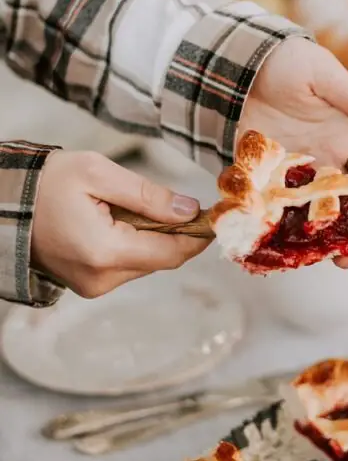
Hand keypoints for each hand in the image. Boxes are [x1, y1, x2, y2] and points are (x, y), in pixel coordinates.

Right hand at [31, 151, 209, 297]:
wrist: (2, 204)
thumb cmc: (45, 183)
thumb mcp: (98, 174)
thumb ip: (149, 195)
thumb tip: (191, 210)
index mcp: (105, 252)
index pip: (172, 252)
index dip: (198, 235)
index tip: (214, 217)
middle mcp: (102, 278)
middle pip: (162, 259)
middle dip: (174, 232)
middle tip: (175, 202)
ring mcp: (94, 286)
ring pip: (146, 263)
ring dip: (151, 238)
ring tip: (127, 209)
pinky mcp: (89, 285)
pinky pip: (127, 266)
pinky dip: (132, 244)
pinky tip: (115, 222)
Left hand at [242, 37, 347, 286]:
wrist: (240, 62)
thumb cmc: (293, 64)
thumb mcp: (328, 78)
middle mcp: (330, 166)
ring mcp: (298, 177)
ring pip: (319, 220)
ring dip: (331, 244)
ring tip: (341, 265)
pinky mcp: (267, 180)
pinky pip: (280, 212)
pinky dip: (287, 233)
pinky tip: (294, 253)